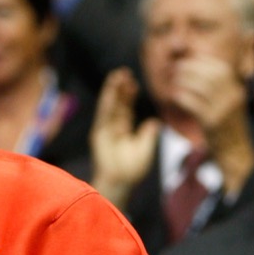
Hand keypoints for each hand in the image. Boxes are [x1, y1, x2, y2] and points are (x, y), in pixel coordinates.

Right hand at [90, 68, 160, 207]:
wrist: (120, 182)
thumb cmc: (132, 170)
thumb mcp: (145, 149)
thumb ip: (148, 135)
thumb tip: (154, 122)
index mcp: (124, 130)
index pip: (127, 108)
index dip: (129, 96)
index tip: (134, 83)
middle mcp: (113, 127)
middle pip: (118, 104)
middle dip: (120, 88)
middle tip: (125, 72)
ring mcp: (105, 129)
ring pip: (110, 105)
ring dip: (112, 90)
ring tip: (117, 75)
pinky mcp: (99, 134)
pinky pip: (104, 114)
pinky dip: (107, 102)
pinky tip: (110, 91)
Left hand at [170, 54, 253, 195]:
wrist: (235, 151)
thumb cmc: (226, 124)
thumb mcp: (228, 101)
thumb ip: (217, 85)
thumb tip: (196, 65)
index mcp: (236, 89)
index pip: (219, 67)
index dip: (200, 61)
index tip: (186, 61)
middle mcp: (232, 97)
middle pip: (208, 74)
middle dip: (188, 68)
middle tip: (174, 70)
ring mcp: (223, 109)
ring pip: (199, 86)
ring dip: (182, 81)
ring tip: (173, 82)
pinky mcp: (212, 122)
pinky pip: (192, 103)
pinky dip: (180, 97)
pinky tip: (174, 97)